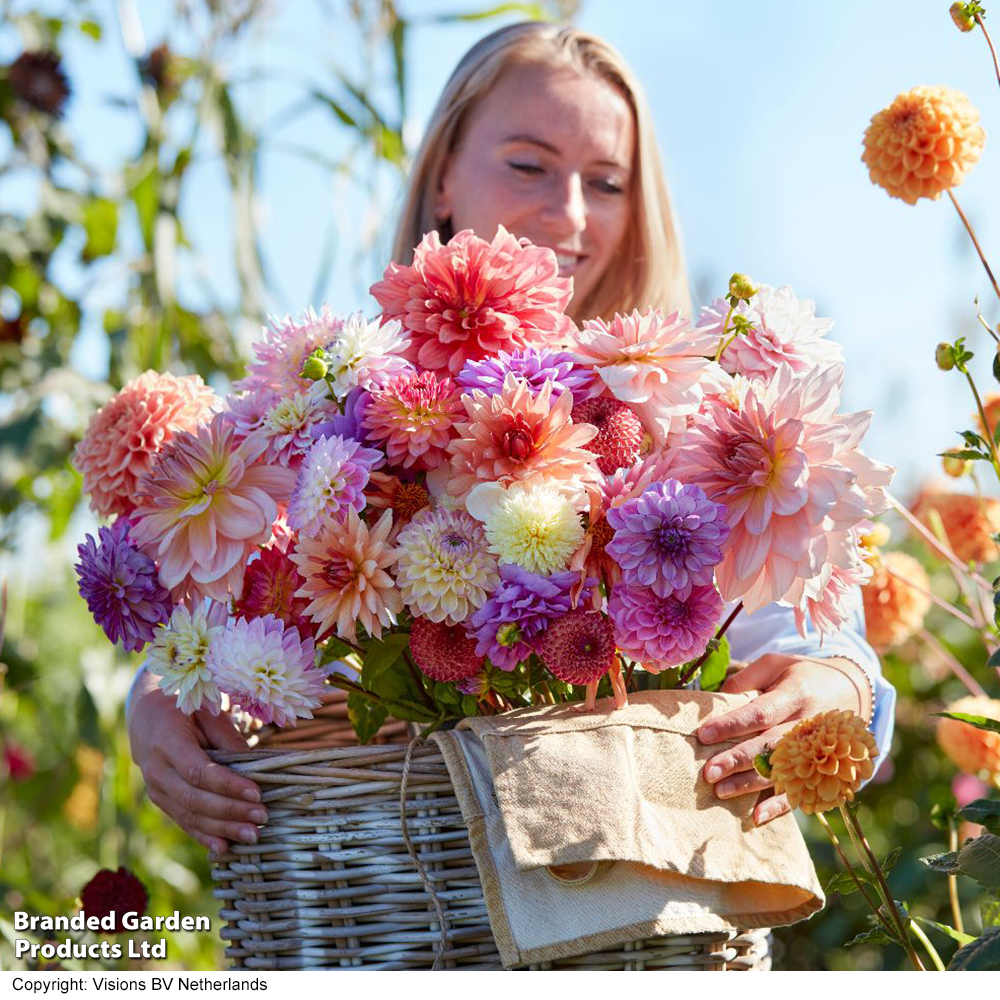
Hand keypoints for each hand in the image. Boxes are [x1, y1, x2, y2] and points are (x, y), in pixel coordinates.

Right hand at [127, 670, 265, 852]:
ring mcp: (155, 789)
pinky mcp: (161, 800)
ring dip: (222, 828)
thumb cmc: (184, 706)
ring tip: (252, 836)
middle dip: (230, 811)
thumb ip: (227, 737)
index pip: (198, 771)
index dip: (228, 785)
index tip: (257, 793)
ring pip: (189, 815)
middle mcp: (155, 769)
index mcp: (166, 740)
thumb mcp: (206, 710)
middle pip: (194, 798)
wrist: (146, 715)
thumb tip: (253, 765)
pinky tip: (225, 848)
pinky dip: (205, 836)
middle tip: (262, 817)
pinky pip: (183, 821)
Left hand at [696, 654, 871, 826]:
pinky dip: (779, 805)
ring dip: (750, 784)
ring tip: (720, 791)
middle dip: (737, 759)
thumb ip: (747, 678)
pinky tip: (756, 816)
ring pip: (782, 771)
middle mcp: (809, 724)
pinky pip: (802, 790)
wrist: (854, 691)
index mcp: (796, 694)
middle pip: (770, 745)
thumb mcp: (777, 664)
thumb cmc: (804, 675)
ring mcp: (819, 750)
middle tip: (708, 772)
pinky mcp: (823, 769)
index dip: (732, 724)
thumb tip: (718, 699)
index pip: (760, 712)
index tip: (703, 734)